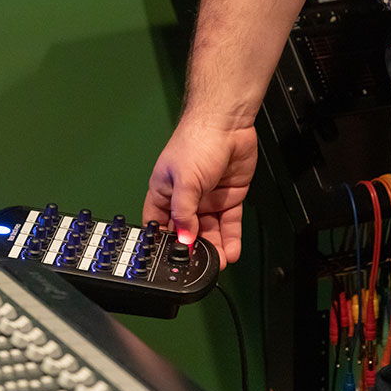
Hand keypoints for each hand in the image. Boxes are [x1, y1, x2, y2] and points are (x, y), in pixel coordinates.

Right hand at [143, 118, 257, 269]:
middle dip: (193, 248)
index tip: (171, 259)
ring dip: (213, 247)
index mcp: (164, 192)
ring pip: (209, 230)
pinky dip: (230, 238)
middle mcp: (184, 198)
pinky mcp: (228, 198)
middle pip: (187, 231)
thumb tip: (184, 238)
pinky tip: (230, 251)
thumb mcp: (184, 180)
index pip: (159, 223)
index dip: (164, 241)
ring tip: (218, 263)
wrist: (227, 124)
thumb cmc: (196, 141)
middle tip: (199, 266)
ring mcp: (207, 198)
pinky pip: (228, 223)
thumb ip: (184, 212)